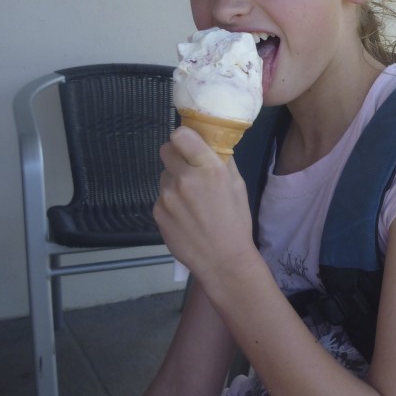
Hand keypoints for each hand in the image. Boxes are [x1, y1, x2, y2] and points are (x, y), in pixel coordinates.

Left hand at [154, 126, 257, 292]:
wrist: (222, 260)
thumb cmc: (236, 222)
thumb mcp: (238, 186)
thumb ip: (223, 160)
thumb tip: (212, 141)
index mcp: (209, 168)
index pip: (180, 135)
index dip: (184, 138)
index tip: (190, 145)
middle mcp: (185, 178)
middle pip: (167, 150)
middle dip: (177, 156)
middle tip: (189, 171)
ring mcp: (167, 196)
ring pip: (164, 175)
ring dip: (174, 180)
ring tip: (190, 201)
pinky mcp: (157, 212)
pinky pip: (160, 196)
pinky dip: (170, 201)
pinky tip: (184, 216)